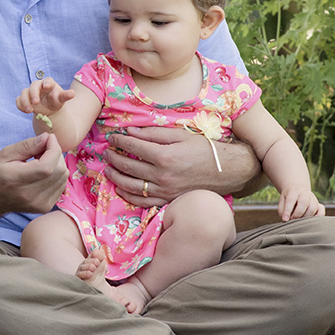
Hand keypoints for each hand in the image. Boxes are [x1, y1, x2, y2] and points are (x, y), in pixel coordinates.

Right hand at [0, 132, 67, 214]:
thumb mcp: (5, 154)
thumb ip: (27, 146)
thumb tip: (47, 138)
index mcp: (15, 180)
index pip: (47, 167)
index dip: (53, 149)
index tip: (49, 138)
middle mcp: (29, 196)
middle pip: (59, 171)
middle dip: (55, 153)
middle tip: (42, 148)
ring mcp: (39, 204)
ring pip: (63, 177)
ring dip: (57, 163)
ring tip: (41, 160)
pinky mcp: (45, 207)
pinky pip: (61, 185)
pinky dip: (57, 174)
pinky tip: (44, 172)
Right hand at [16, 78, 73, 117]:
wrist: (49, 109)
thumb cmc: (56, 101)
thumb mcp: (61, 99)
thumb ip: (66, 96)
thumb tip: (73, 93)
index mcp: (49, 83)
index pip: (47, 80)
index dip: (46, 82)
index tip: (46, 86)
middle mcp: (38, 86)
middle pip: (33, 86)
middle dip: (33, 94)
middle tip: (35, 102)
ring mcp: (29, 92)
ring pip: (24, 93)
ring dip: (25, 101)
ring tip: (30, 110)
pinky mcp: (24, 99)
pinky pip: (19, 100)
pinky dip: (20, 105)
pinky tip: (25, 111)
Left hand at [104, 126, 246, 206]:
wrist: (228, 171)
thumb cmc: (205, 149)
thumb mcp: (181, 135)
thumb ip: (153, 133)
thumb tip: (130, 132)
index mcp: (165, 156)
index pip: (133, 147)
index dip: (119, 141)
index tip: (111, 137)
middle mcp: (163, 176)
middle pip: (128, 167)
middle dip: (113, 158)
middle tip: (106, 152)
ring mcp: (165, 191)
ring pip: (131, 186)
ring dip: (116, 177)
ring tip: (108, 169)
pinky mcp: (169, 200)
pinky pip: (143, 202)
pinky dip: (128, 196)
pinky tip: (120, 188)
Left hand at [278, 187, 324, 220]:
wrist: (298, 189)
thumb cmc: (288, 197)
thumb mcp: (282, 200)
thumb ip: (282, 210)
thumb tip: (286, 219)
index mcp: (293, 192)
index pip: (291, 200)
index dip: (288, 211)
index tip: (285, 219)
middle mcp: (305, 194)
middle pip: (304, 203)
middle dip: (298, 214)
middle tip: (292, 219)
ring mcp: (313, 199)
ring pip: (313, 208)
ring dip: (306, 217)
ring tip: (299, 220)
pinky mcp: (319, 204)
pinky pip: (322, 210)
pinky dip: (318, 216)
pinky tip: (311, 220)